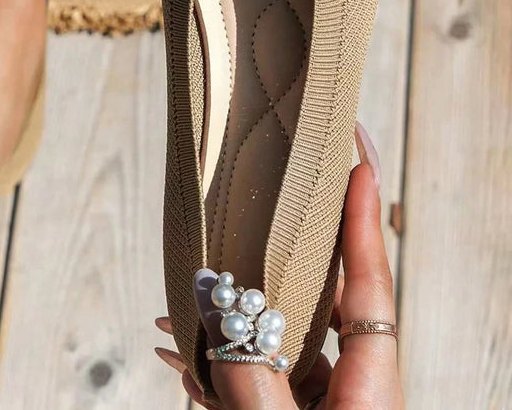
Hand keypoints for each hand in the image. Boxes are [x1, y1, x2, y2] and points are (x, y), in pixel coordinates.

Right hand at [155, 124, 404, 408]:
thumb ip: (254, 382)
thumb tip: (217, 318)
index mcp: (368, 388)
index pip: (369, 285)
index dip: (362, 220)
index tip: (359, 162)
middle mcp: (349, 383)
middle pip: (320, 295)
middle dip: (279, 252)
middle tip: (261, 203)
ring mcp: (320, 398)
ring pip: (276, 336)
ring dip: (228, 315)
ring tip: (182, 297)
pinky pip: (255, 374)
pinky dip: (217, 360)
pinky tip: (179, 352)